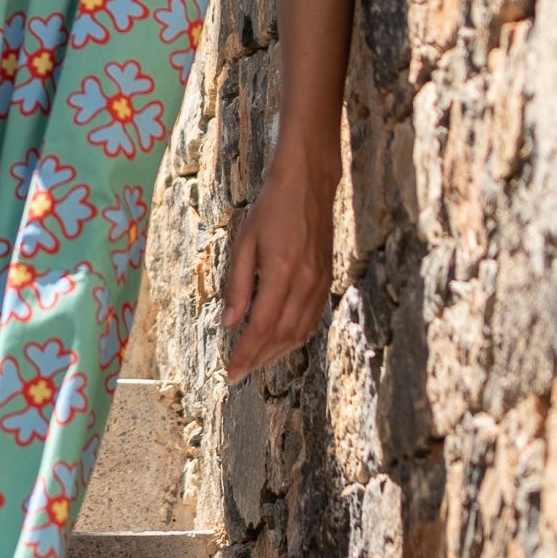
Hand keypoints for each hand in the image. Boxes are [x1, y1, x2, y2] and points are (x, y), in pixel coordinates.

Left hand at [220, 143, 336, 382]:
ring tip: (255, 363)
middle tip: (238, 374)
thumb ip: (237, 285)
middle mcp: (306, 282)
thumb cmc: (272, 208)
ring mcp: (321, 282)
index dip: (246, 353)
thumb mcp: (244, 242)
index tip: (230, 372)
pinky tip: (280, 342)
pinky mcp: (327, 279)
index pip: (262, 326)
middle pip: (283, 336)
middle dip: (259, 359)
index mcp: (282, 271)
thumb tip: (229, 323)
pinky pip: (312, 319)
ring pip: (300, 332)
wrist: (309, 184)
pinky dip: (295, 337)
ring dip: (277, 353)